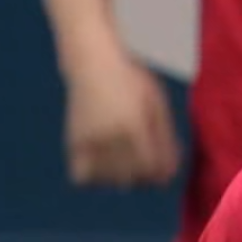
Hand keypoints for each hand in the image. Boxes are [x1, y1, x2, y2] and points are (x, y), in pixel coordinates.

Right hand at [62, 47, 179, 187]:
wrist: (91, 60)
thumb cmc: (130, 81)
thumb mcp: (156, 103)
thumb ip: (165, 139)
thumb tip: (168, 174)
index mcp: (133, 124)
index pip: (149, 167)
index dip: (159, 174)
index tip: (160, 167)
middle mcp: (109, 134)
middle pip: (130, 178)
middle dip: (142, 177)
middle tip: (142, 161)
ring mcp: (88, 139)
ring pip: (107, 181)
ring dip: (119, 178)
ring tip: (122, 160)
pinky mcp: (73, 141)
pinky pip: (82, 178)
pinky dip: (94, 178)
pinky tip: (102, 163)